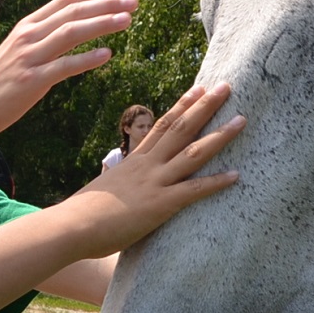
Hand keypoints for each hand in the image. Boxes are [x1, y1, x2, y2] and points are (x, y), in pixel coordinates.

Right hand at [0, 0, 136, 140]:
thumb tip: (74, 29)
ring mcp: (30, 58)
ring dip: (102, 24)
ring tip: (127, 21)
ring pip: (71, 33)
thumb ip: (44, 38)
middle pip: (72, 12)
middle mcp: (29, 36)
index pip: (65, 1)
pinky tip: (107, 55)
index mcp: (27, 26)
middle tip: (134, 2)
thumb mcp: (19, 50)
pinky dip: (87, 59)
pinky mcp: (32, 81)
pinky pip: (64, 67)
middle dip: (106, 5)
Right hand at [65, 84, 244, 254]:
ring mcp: (155, 182)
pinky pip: (193, 191)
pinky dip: (216, 182)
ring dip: (219, 136)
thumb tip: (117, 183)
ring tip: (242, 120)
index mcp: (134, 161)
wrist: (71, 225)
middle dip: (205, 107)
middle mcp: (147, 165)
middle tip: (226, 87)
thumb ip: (117, 182)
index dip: (183, 106)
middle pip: (181, 128)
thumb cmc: (81, 214)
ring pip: (193, 153)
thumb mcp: (103, 189)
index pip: (162, 126)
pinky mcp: (160, 204)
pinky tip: (236, 175)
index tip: (199, 89)